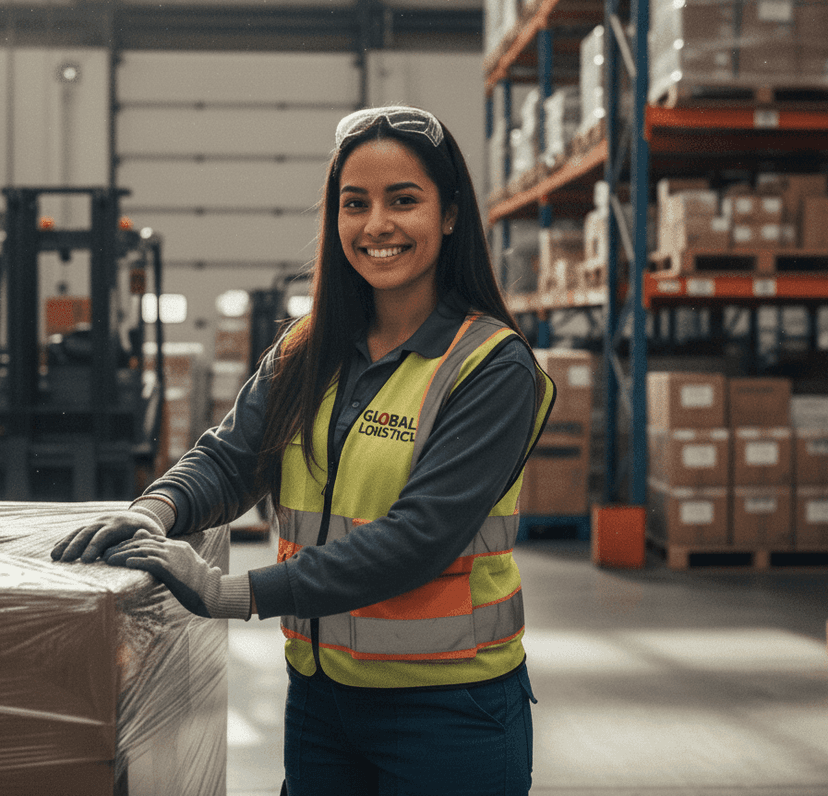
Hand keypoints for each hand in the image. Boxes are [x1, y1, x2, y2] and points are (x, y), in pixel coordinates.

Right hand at [51, 510, 165, 562]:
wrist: (143, 518)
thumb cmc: (149, 532)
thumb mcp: (152, 534)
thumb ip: (147, 537)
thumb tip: (140, 535)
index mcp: (121, 523)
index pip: (106, 534)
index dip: (95, 546)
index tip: (87, 560)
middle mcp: (106, 521)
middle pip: (88, 532)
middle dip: (76, 546)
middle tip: (65, 560)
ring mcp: (96, 523)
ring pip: (79, 532)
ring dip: (66, 544)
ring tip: (54, 558)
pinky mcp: (91, 528)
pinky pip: (76, 533)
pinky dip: (65, 541)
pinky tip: (55, 551)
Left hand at [103, 531, 249, 619]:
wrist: (212, 592)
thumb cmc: (198, 584)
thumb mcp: (182, 569)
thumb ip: (169, 561)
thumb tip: (158, 563)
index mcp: (178, 546)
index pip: (149, 539)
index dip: (131, 543)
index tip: (117, 549)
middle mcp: (174, 548)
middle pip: (143, 542)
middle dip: (123, 546)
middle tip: (107, 553)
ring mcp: (173, 556)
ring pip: (143, 550)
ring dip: (123, 553)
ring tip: (109, 559)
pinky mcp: (170, 568)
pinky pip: (149, 561)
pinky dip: (135, 561)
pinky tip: (124, 564)